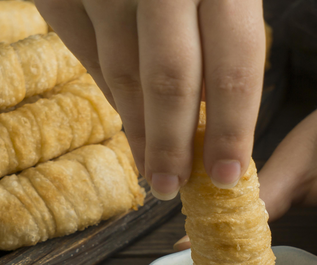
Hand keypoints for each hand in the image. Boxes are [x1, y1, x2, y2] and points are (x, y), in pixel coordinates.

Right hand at [35, 0, 265, 198]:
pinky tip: (124, 114)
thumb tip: (220, 114)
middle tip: (172, 187)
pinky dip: (105, 86)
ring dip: (137, 127)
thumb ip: (231, 24)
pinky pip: (81, 46)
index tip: (226, 175)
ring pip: (120, 70)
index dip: (231, 128)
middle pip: (170, 79)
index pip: (234, 64)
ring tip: (150, 167)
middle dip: (172, 144)